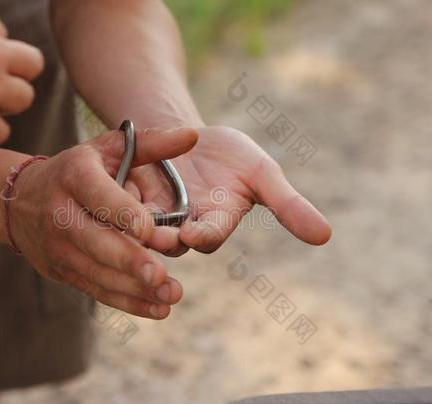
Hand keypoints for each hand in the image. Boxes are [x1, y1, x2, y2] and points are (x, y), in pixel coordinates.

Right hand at [9, 127, 197, 318]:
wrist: (20, 201)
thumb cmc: (77, 170)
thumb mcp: (107, 149)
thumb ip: (151, 144)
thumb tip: (193, 136)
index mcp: (74, 177)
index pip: (98, 197)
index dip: (123, 214)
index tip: (150, 231)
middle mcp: (61, 214)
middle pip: (96, 242)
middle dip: (130, 262)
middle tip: (161, 277)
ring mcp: (60, 247)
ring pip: (98, 272)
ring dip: (134, 288)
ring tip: (170, 295)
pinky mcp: (63, 271)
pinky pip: (96, 290)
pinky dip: (127, 302)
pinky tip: (157, 309)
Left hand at [127, 126, 331, 253]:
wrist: (190, 137)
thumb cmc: (231, 156)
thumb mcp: (263, 174)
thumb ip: (289, 205)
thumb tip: (326, 236)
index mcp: (214, 224)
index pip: (209, 236)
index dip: (204, 234)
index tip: (196, 233)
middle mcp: (183, 227)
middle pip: (170, 238)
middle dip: (162, 234)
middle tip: (151, 229)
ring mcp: (155, 216)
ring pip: (140, 226)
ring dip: (132, 219)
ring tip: (122, 207)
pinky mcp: (129, 201)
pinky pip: (118, 206)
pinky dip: (112, 198)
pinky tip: (105, 185)